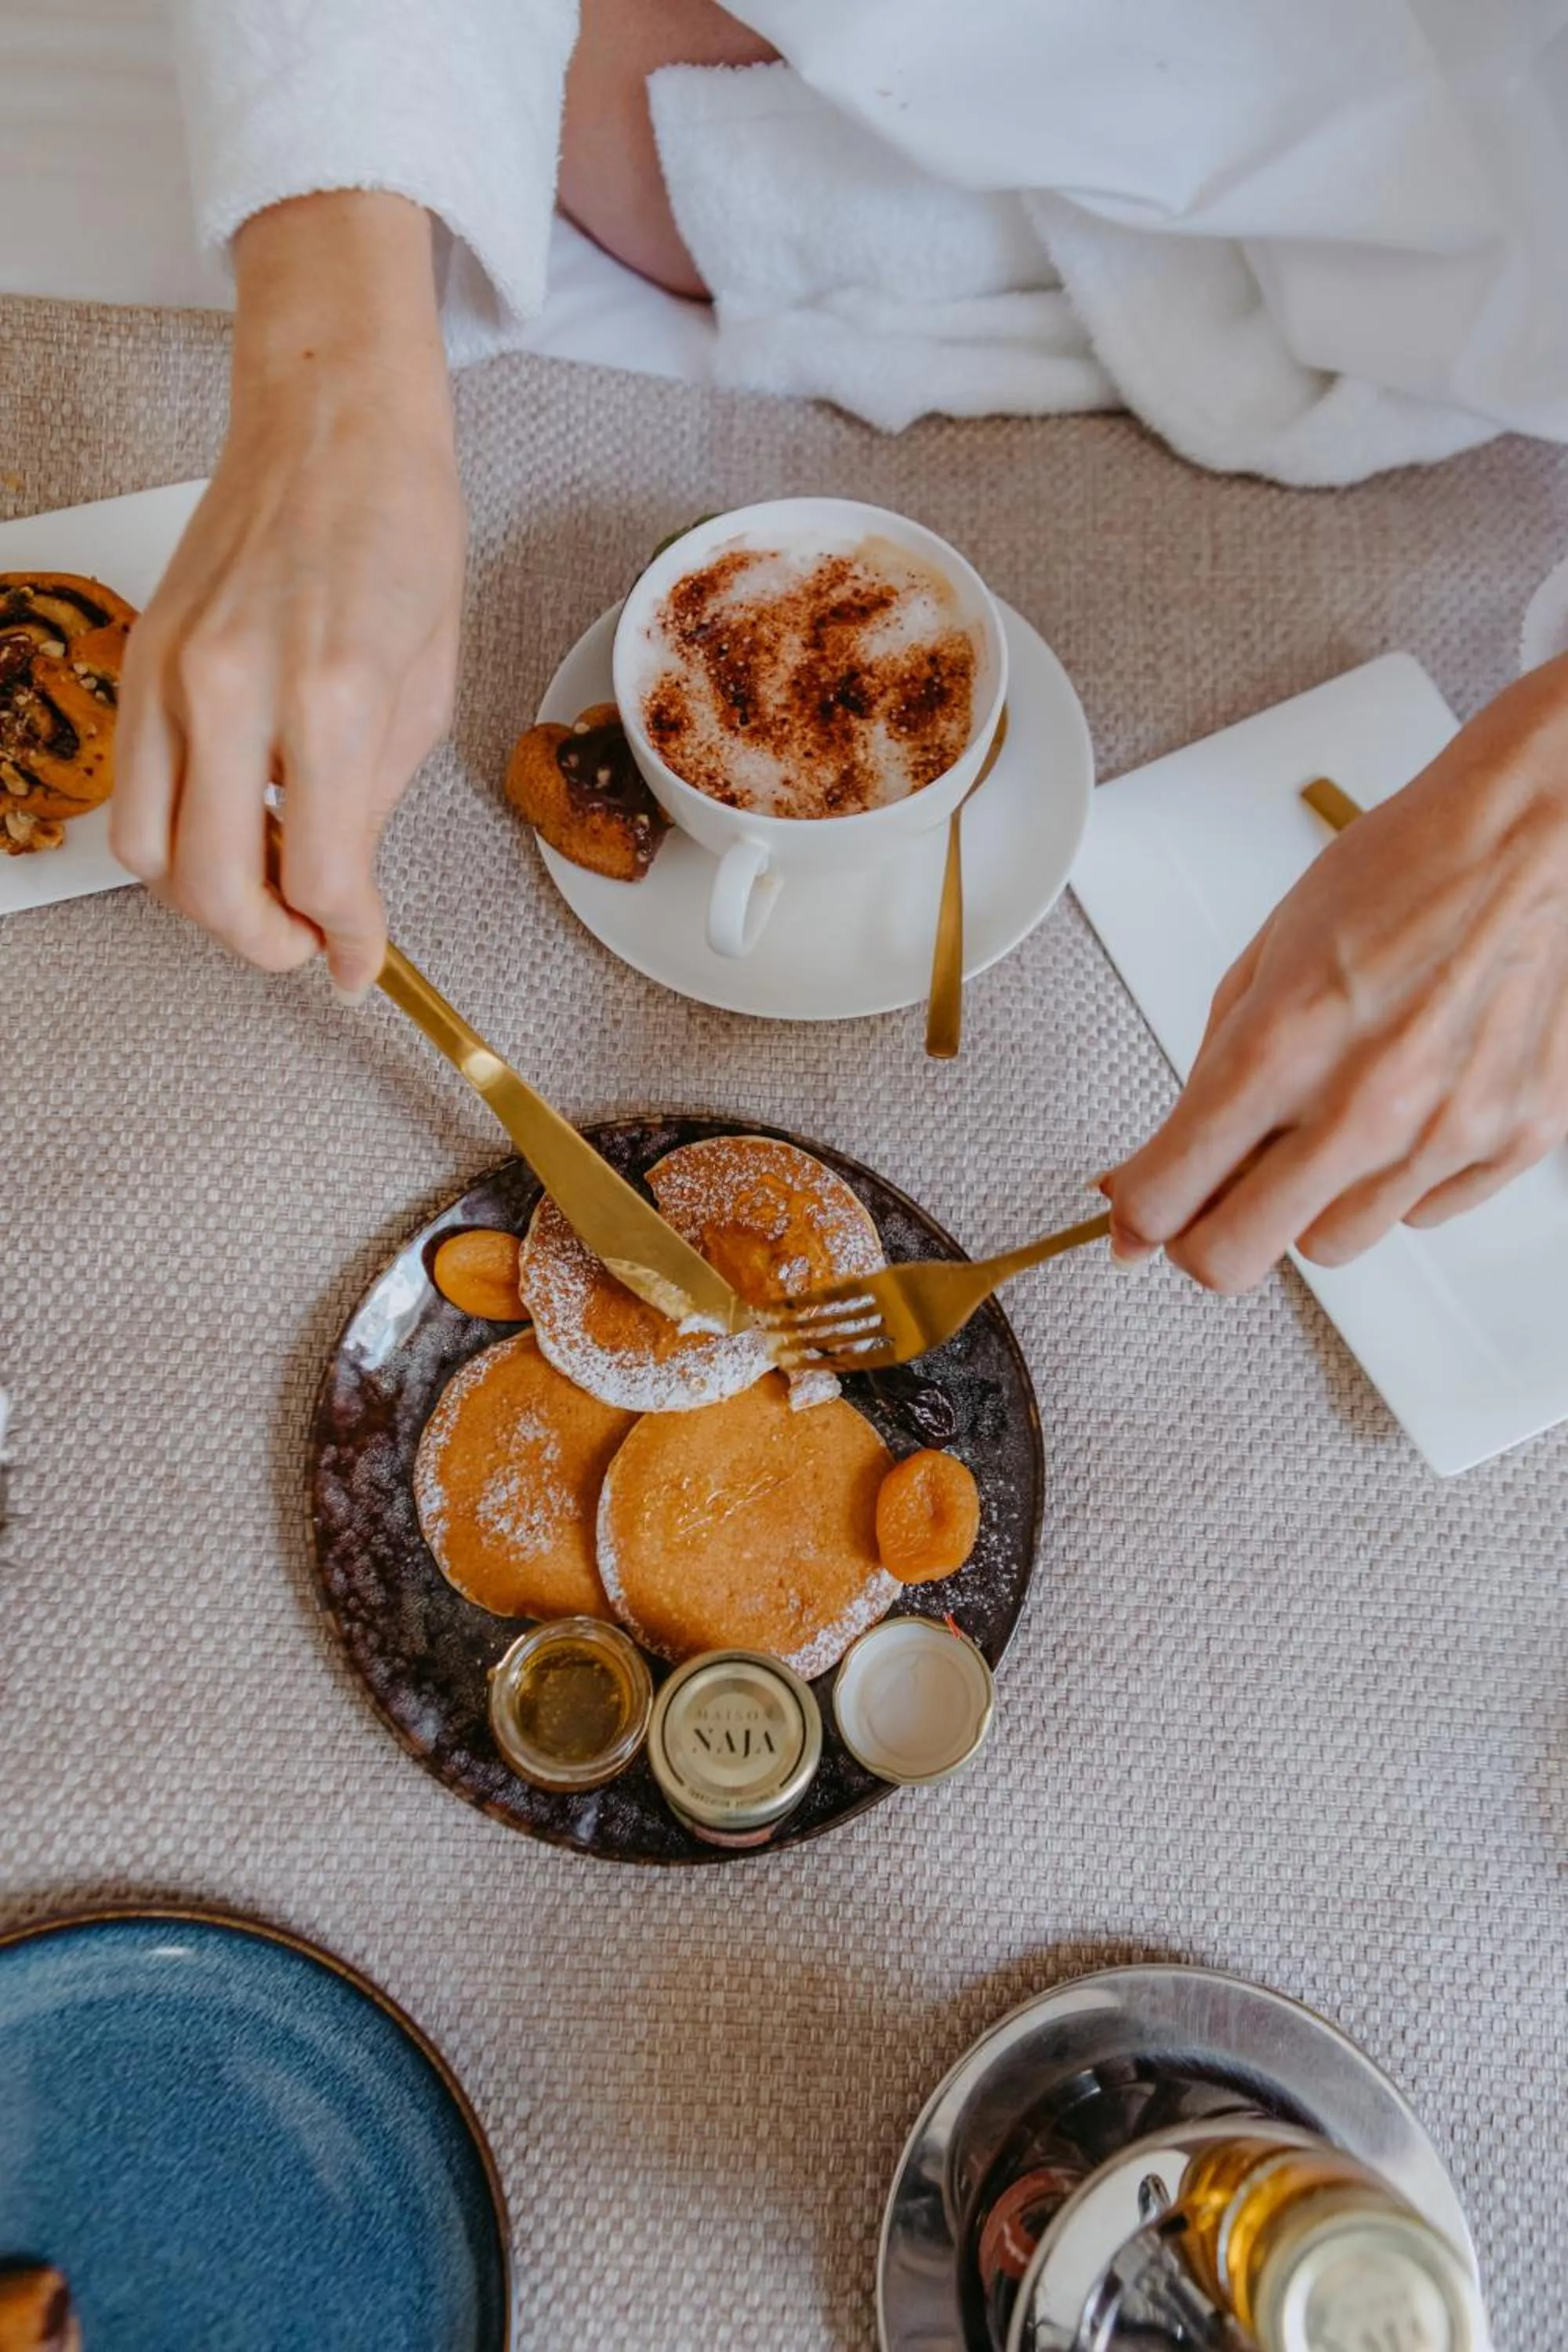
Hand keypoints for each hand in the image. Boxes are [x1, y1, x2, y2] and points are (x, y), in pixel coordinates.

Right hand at [111, 191, 464, 994]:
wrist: (333, 425)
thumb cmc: (398, 537)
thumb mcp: (425, 692)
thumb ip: (373, 806)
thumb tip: (342, 903)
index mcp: (331, 696)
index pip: (321, 875)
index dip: (342, 943)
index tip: (354, 965)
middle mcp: (233, 687)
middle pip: (212, 886)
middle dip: (263, 941)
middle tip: (305, 942)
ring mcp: (169, 671)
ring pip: (146, 853)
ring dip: (205, 898)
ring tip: (267, 884)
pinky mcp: (138, 658)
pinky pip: (130, 788)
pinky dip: (175, 834)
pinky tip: (233, 819)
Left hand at [1103, 654, 1567, 1289]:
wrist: (1524, 838)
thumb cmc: (1396, 878)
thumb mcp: (1262, 964)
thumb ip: (1203, 1080)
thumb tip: (1147, 1183)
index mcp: (1281, 1047)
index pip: (1168, 1200)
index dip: (1139, 1215)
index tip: (1141, 1206)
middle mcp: (1365, 1105)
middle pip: (1236, 1257)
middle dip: (1207, 1235)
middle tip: (1218, 1190)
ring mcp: (1447, 1132)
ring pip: (1331, 1246)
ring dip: (1310, 1203)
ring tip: (1333, 1120)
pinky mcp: (1514, 1139)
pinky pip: (1422, 1215)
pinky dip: (1398, 1180)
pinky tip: (1408, 1106)